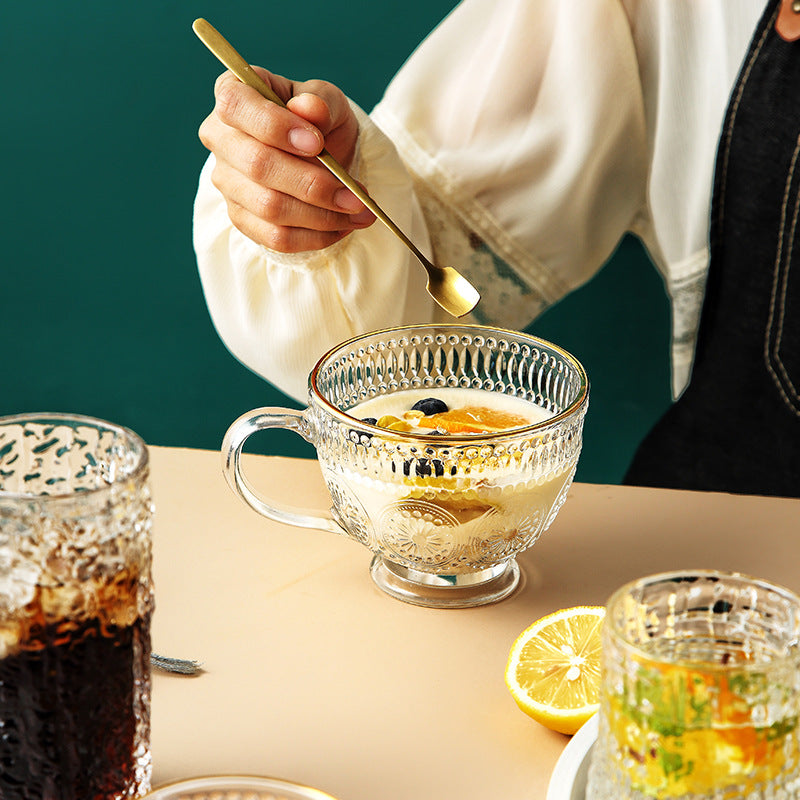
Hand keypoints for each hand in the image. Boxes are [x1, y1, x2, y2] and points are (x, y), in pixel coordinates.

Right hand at [199, 67, 374, 251]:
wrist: (322, 156)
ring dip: (321, 215)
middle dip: (312, 183)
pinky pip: (275, 237)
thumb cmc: (319, 122)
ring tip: (358, 211)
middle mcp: (220, 138)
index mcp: (233, 93)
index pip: (235, 105)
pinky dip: (315, 236)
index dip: (273, 126)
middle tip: (355, 194)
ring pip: (269, 207)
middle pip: (257, 165)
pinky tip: (342, 227)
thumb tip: (309, 108)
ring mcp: (226, 181)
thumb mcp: (328, 102)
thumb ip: (321, 102)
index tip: (317, 143)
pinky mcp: (241, 218)